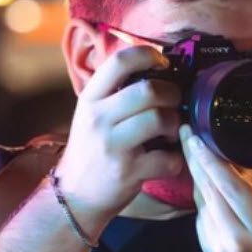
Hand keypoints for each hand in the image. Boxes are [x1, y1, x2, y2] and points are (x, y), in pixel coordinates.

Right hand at [55, 45, 184, 227]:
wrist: (74, 196)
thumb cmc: (91, 151)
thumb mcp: (91, 115)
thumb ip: (116, 94)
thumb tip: (157, 71)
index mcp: (90, 98)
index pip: (120, 61)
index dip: (149, 55)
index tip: (163, 63)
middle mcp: (99, 118)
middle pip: (149, 90)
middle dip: (173, 94)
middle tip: (175, 103)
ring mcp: (113, 145)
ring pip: (161, 119)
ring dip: (176, 125)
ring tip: (172, 132)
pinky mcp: (128, 172)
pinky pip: (168, 158)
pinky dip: (176, 159)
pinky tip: (168, 159)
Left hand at [179, 125, 251, 251]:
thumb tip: (249, 144)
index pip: (229, 185)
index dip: (210, 158)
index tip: (196, 135)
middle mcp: (236, 238)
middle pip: (209, 189)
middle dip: (196, 158)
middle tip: (186, 132)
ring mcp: (218, 247)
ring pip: (201, 200)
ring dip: (199, 175)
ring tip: (198, 150)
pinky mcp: (207, 250)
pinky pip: (201, 214)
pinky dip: (204, 196)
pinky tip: (209, 184)